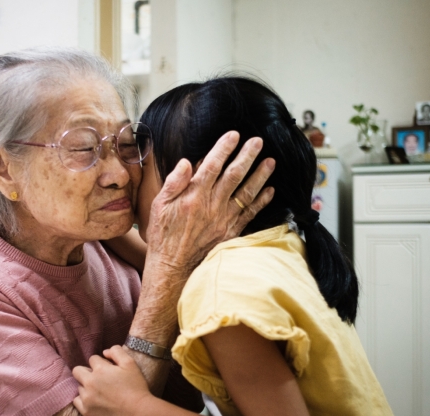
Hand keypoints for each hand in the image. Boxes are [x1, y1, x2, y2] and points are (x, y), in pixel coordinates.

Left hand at [73, 346, 151, 415]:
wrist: (138, 413)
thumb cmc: (136, 387)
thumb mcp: (130, 363)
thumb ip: (116, 352)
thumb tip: (104, 352)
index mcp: (100, 369)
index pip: (92, 359)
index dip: (101, 363)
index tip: (108, 370)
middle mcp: (89, 382)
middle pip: (77, 371)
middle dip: (86, 372)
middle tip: (99, 379)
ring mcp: (86, 398)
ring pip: (79, 387)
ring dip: (87, 387)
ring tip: (100, 393)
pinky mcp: (86, 412)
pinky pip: (76, 402)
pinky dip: (83, 400)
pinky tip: (94, 402)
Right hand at [145, 132, 274, 274]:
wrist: (172, 267)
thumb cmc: (163, 236)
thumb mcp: (159, 206)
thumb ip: (174, 182)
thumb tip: (187, 162)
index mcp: (194, 195)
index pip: (212, 165)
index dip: (224, 148)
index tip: (233, 135)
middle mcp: (212, 205)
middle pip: (234, 175)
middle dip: (247, 156)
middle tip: (258, 141)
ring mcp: (224, 219)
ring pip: (246, 193)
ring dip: (260, 176)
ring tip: (270, 161)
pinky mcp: (230, 232)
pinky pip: (250, 214)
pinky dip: (261, 202)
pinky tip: (270, 191)